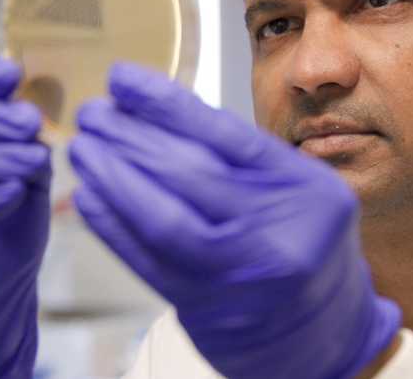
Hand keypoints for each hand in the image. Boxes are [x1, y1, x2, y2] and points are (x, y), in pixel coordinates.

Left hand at [69, 62, 399, 378]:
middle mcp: (278, 233)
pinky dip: (112, 227)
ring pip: (162, 218)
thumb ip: (243, 157)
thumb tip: (159, 112)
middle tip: (93, 111)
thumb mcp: (300, 190)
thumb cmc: (307, 248)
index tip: (122, 78)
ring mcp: (241, 277)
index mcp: (305, 190)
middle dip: (129, 135)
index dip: (164, 102)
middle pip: (188, 172)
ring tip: (84, 147)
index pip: (225, 134)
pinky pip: (148, 263)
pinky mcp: (207, 312)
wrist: (328, 335)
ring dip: (112, 177)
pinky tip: (89, 197)